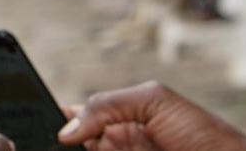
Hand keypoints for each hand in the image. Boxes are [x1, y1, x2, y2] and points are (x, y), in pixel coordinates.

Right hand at [57, 82, 245, 150]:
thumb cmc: (200, 130)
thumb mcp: (152, 101)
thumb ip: (106, 106)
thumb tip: (67, 129)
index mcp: (116, 116)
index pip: (75, 116)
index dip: (60, 119)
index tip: (45, 121)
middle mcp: (113, 144)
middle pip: (76, 143)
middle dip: (66, 142)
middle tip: (73, 142)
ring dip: (85, 149)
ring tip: (106, 144)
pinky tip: (105, 148)